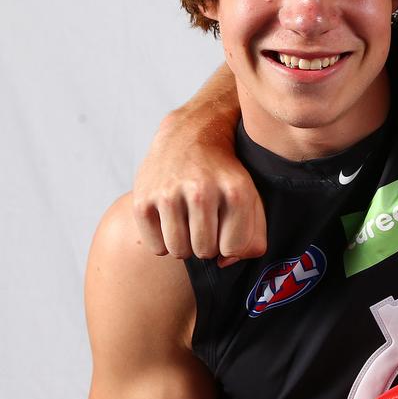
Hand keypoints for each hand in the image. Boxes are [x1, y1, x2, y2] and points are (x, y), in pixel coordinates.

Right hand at [131, 109, 265, 265]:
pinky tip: (171, 222)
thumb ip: (254, 237)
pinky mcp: (143, 198)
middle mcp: (202, 190)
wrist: (189, 135)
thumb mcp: (252, 197)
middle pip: (206, 251)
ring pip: (179, 251)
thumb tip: (225, 263)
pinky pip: (156, 247)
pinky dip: (164, 243)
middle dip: (208, 244)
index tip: (227, 229)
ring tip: (190, 225)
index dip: (231, 244)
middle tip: (206, 224)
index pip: (233, 248)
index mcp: (236, 190)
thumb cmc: (225, 175)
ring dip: (186, 246)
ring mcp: (169, 193)